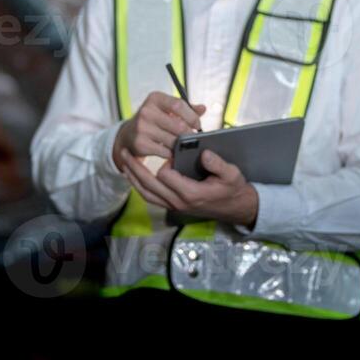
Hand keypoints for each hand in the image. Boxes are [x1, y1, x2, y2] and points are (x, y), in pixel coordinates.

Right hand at [113, 92, 205, 162]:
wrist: (129, 134)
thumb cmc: (153, 120)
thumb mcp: (166, 109)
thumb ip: (186, 108)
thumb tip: (203, 108)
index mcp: (155, 98)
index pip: (178, 104)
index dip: (192, 116)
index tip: (197, 125)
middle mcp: (146, 110)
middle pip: (177, 125)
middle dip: (188, 134)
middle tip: (193, 139)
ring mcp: (142, 127)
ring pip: (172, 140)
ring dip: (181, 145)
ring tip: (185, 146)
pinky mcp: (140, 143)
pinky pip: (164, 151)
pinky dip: (172, 153)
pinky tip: (174, 153)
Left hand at [116, 147, 257, 227]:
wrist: (235, 208)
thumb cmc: (232, 189)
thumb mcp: (231, 174)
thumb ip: (218, 164)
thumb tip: (203, 153)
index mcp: (191, 193)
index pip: (165, 175)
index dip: (162, 161)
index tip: (166, 151)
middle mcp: (178, 202)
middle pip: (149, 185)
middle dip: (136, 168)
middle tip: (125, 151)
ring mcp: (174, 206)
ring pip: (146, 193)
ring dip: (133, 177)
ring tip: (124, 162)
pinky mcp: (172, 206)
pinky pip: (150, 198)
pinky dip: (139, 186)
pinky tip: (133, 175)